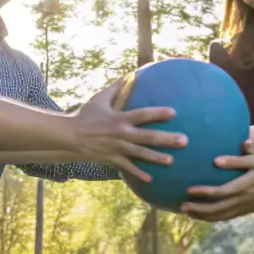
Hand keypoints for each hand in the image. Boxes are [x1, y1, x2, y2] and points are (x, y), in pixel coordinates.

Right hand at [72, 79, 186, 181]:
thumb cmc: (86, 115)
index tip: (174, 112)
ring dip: (156, 157)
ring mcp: (117, 148)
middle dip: (166, 139)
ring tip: (172, 161)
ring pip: (140, 154)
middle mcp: (121, 134)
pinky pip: (127, 167)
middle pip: (147, 137)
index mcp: (120, 118)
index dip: (157, 113)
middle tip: (184, 141)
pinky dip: (138, 173)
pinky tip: (150, 179)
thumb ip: (116, 87)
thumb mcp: (100, 98)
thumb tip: (129, 74)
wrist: (70, 136)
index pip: (142, 115)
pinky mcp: (112, 159)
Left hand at [181, 156, 253, 221]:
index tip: (189, 189)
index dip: (205, 192)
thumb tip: (216, 161)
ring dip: (201, 215)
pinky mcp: (240, 213)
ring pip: (218, 217)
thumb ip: (238, 159)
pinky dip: (209, 218)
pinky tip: (197, 215)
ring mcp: (240, 209)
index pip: (222, 192)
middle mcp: (241, 201)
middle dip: (198, 209)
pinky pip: (222, 218)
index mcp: (244, 186)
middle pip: (216, 209)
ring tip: (185, 211)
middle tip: (181, 205)